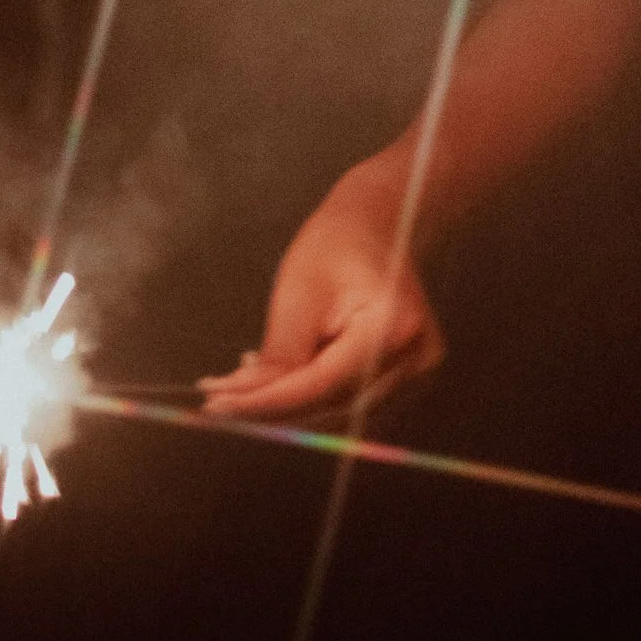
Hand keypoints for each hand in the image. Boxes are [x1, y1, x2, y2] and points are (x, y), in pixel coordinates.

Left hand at [199, 161, 444, 418]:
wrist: (376, 227)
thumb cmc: (337, 246)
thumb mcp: (298, 291)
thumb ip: (279, 353)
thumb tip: (245, 399)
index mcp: (395, 327)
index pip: (323, 384)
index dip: (268, 400)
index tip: (220, 405)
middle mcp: (417, 357)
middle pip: (332, 404)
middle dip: (272, 406)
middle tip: (220, 400)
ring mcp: (419, 372)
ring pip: (340, 412)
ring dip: (291, 406)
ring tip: (247, 384)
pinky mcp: (410, 379)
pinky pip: (352, 402)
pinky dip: (313, 398)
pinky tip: (282, 379)